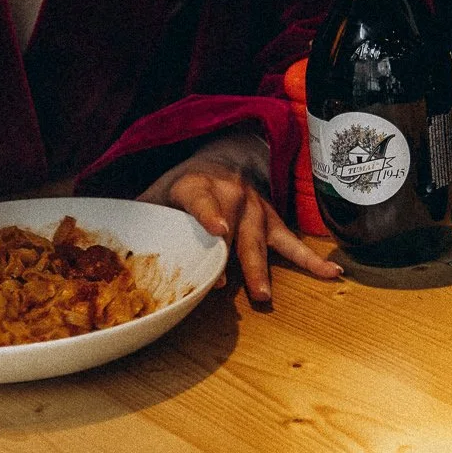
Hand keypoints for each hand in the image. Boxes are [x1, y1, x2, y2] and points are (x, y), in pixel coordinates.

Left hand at [150, 157, 342, 305]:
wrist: (218, 157)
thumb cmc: (180, 186)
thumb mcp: (157, 194)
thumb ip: (145, 218)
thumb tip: (120, 250)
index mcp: (197, 185)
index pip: (202, 200)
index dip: (209, 215)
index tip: (218, 231)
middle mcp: (231, 193)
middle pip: (234, 228)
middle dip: (234, 257)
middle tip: (230, 284)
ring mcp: (256, 207)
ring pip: (259, 239)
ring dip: (260, 268)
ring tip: (262, 295)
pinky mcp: (272, 220)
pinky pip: (291, 242)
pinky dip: (311, 259)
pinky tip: (331, 273)